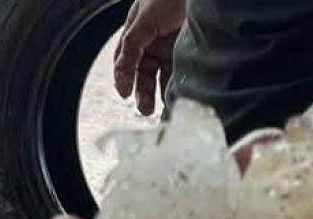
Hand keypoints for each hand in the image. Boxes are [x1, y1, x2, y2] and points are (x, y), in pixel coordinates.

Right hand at [113, 0, 185, 115]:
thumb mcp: (145, 17)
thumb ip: (131, 42)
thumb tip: (120, 69)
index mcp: (139, 31)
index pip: (126, 59)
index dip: (123, 77)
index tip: (124, 93)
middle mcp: (155, 41)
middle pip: (145, 72)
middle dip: (143, 92)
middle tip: (145, 108)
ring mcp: (174, 47)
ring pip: (164, 76)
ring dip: (162, 93)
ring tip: (163, 107)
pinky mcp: (192, 52)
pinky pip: (183, 74)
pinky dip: (180, 86)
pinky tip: (179, 95)